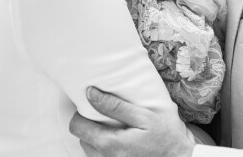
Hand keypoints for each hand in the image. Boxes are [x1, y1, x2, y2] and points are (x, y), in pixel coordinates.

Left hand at [69, 87, 194, 156]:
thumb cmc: (165, 136)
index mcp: (110, 144)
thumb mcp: (143, 116)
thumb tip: (91, 93)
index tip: (90, 102)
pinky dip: (104, 147)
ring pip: (90, 149)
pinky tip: (119, 139)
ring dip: (96, 136)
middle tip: (103, 112)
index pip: (77, 127)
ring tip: (113, 125)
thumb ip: (115, 106)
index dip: (80, 112)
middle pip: (82, 138)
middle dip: (88, 124)